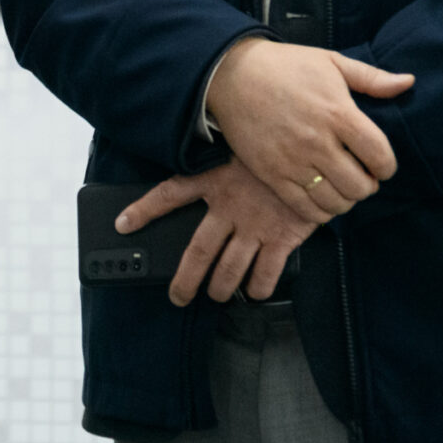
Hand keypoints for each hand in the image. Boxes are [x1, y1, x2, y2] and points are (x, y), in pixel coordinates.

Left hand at [119, 160, 318, 305]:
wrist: (319, 149)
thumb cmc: (277, 145)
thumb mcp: (241, 145)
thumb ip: (219, 158)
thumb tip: (199, 160)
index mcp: (215, 179)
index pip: (170, 193)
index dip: (144, 208)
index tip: (122, 223)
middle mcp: (230, 206)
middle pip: (197, 252)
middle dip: (185, 281)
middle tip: (178, 297)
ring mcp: (255, 224)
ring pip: (229, 270)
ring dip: (221, 288)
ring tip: (218, 294)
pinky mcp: (282, 237)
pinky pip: (266, 273)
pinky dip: (259, 287)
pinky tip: (255, 290)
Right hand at [204, 40, 414, 222]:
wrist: (232, 75)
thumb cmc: (286, 66)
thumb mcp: (332, 61)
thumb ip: (372, 78)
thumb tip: (408, 83)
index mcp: (337, 113)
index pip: (379, 155)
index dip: (388, 167)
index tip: (383, 165)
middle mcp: (318, 141)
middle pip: (360, 186)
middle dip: (369, 185)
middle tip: (363, 177)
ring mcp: (293, 161)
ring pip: (335, 202)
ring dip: (346, 200)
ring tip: (343, 187)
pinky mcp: (272, 175)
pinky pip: (306, 209)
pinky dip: (322, 211)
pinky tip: (323, 197)